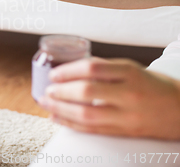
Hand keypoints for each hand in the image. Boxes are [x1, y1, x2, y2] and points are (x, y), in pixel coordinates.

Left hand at [38, 57, 179, 139]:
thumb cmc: (153, 85)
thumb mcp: (132, 68)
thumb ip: (104, 68)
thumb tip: (72, 68)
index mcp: (130, 73)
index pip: (92, 68)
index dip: (69, 70)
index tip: (54, 73)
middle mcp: (129, 94)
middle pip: (87, 92)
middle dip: (62, 91)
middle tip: (48, 89)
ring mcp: (127, 116)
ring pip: (87, 115)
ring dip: (61, 110)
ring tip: (47, 103)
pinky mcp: (125, 132)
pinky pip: (93, 130)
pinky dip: (71, 124)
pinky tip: (57, 118)